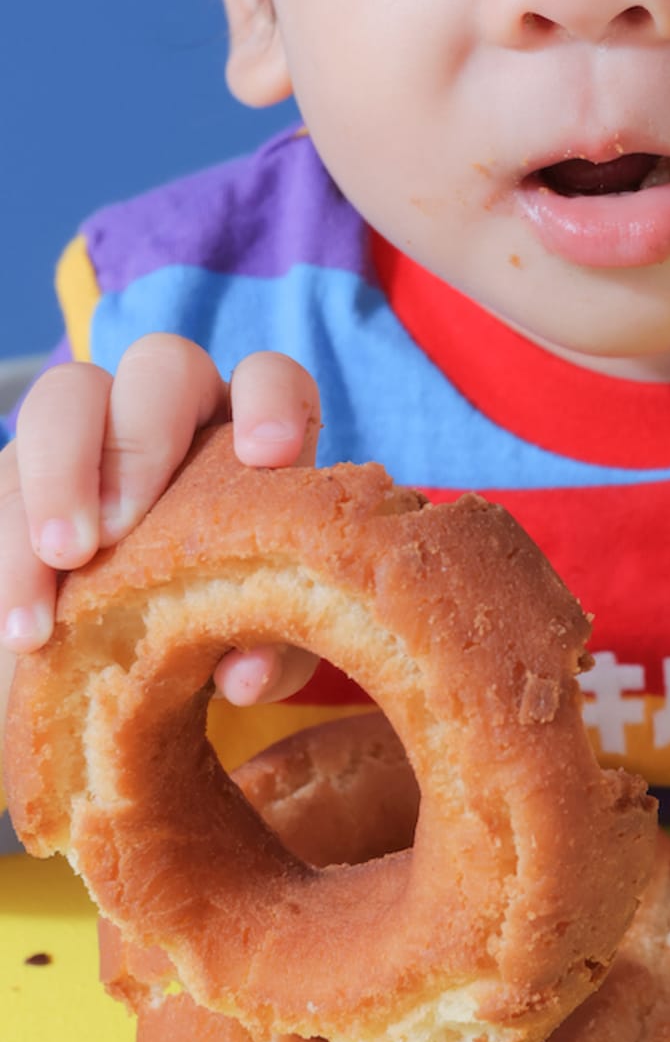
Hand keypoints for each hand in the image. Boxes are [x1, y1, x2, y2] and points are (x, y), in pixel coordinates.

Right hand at [0, 337, 321, 731]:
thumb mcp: (249, 656)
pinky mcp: (21, 478)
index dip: (271, 401)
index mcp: (246, 439)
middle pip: (161, 367)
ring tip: (62, 561)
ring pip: (64, 398)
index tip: (266, 455)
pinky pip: (3, 480)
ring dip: (59, 477)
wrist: (109, 671)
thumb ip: (265, 657)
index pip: (269, 379)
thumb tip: (244, 673)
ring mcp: (87, 435)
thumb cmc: (210, 641)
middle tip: (122, 530)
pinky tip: (19, 619)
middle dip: (141, 440)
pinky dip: (8, 545)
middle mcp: (172, 416)